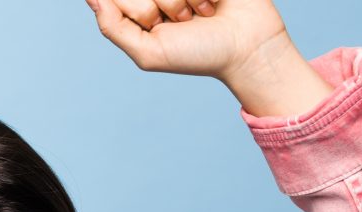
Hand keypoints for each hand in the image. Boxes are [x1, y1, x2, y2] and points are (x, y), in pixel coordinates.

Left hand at [84, 0, 289, 81]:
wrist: (248, 49)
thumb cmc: (199, 55)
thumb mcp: (149, 52)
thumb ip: (113, 27)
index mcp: (138, 9)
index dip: (138, 9)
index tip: (155, 22)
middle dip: (161, 5)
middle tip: (181, 22)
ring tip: (199, 14)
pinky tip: (214, 3)